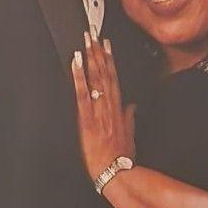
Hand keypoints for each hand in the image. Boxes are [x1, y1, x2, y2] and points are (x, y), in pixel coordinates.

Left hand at [72, 32, 134, 184]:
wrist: (115, 172)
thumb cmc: (122, 157)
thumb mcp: (129, 135)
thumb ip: (129, 118)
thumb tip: (132, 106)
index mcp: (118, 109)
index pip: (113, 78)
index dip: (109, 60)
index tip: (106, 44)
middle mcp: (109, 106)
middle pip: (104, 74)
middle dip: (98, 53)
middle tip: (93, 35)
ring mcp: (98, 112)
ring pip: (94, 80)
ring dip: (89, 60)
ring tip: (85, 43)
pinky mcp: (87, 120)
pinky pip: (82, 94)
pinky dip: (79, 78)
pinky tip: (75, 64)